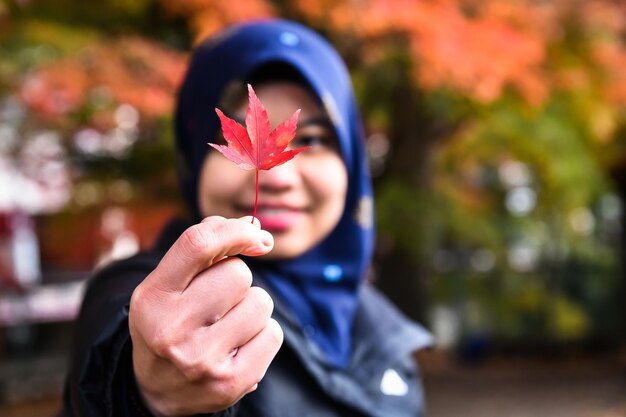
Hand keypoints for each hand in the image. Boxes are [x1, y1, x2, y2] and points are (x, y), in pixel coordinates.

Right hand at [129, 216, 282, 415]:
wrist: (158, 391)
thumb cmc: (170, 322)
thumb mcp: (167, 284)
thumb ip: (201, 249)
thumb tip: (253, 227)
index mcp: (153, 297)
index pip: (198, 244)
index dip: (234, 231)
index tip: (255, 234)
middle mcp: (173, 329)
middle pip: (239, 273)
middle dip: (237, 280)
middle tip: (219, 302)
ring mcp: (202, 359)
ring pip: (260, 302)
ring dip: (251, 308)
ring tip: (227, 326)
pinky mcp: (231, 383)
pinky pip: (273, 333)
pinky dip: (263, 335)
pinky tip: (239, 347)